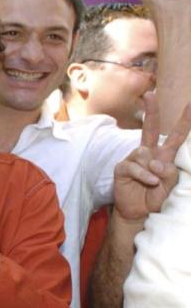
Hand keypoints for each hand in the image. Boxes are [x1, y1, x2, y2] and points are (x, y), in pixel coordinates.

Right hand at [113, 93, 190, 222]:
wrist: (138, 212)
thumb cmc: (154, 197)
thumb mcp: (170, 185)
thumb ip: (168, 171)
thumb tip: (154, 161)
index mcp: (163, 155)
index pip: (175, 137)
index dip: (184, 122)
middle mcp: (148, 153)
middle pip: (150, 128)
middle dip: (151, 110)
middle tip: (151, 94)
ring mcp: (134, 159)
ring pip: (143, 152)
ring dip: (152, 168)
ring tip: (153, 182)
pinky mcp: (122, 168)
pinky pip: (134, 166)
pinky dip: (144, 175)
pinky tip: (149, 182)